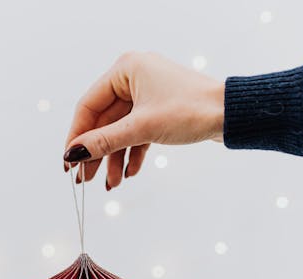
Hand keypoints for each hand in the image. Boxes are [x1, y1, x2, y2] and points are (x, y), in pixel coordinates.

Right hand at [63, 51, 224, 188]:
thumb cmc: (192, 110)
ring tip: (110, 184)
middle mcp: (133, 78)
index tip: (68, 162)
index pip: (88, 106)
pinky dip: (132, 153)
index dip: (76, 136)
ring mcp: (146, 95)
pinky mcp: (158, 110)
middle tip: (84, 179)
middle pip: (103, 122)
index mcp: (125, 70)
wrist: (234, 116)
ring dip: (114, 158)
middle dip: (97, 153)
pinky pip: (136, 133)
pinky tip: (129, 173)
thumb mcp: (141, 128)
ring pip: (119, 131)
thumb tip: (73, 153)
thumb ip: (103, 141)